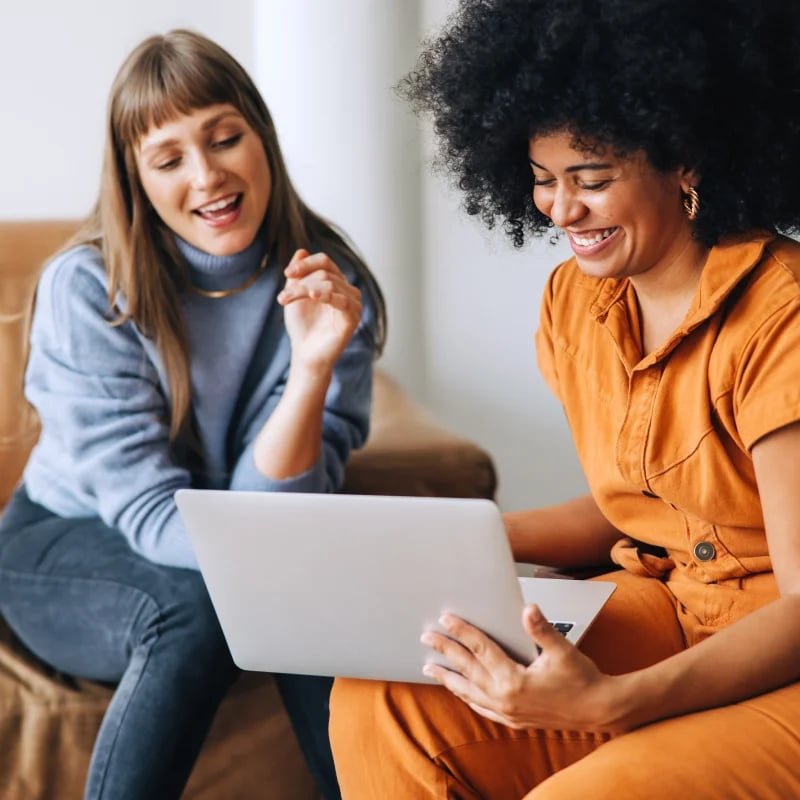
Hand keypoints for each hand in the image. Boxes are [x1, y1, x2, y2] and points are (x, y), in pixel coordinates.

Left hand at [277, 249, 362, 371]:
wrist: (305, 354)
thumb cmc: (301, 326)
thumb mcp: (295, 295)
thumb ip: (299, 274)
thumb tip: (302, 251)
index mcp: (336, 283)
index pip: (325, 262)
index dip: (306, 264)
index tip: (287, 273)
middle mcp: (348, 291)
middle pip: (325, 273)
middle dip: (300, 283)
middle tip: (282, 298)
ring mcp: (353, 304)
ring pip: (330, 284)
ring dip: (304, 290)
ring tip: (286, 301)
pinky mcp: (353, 318)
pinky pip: (342, 300)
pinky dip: (326, 296)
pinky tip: (313, 296)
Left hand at [421, 605, 625, 731]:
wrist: (601, 710)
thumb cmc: (583, 679)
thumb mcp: (563, 650)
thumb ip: (542, 629)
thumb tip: (527, 609)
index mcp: (514, 680)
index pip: (480, 650)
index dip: (462, 632)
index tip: (445, 619)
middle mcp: (506, 699)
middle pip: (468, 670)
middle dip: (445, 651)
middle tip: (426, 637)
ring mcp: (509, 713)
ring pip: (470, 692)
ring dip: (449, 678)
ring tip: (430, 667)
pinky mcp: (514, 720)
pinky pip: (482, 708)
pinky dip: (467, 697)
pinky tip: (460, 692)